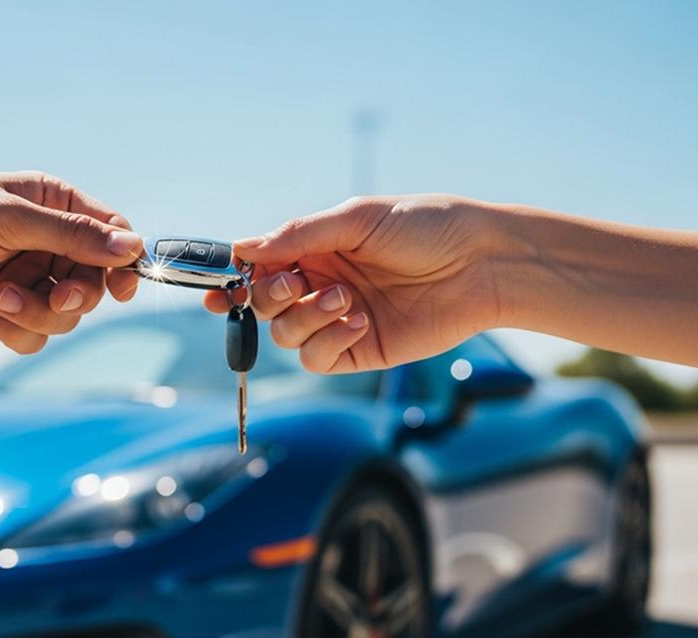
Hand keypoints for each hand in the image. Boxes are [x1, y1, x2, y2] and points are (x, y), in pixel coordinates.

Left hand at [0, 171, 141, 352]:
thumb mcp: (11, 218)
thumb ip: (72, 235)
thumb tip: (132, 247)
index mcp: (52, 206)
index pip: (110, 234)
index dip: (123, 263)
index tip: (122, 287)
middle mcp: (45, 244)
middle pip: (93, 284)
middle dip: (75, 297)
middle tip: (56, 300)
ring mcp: (26, 281)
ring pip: (64, 317)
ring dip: (35, 314)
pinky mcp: (5, 314)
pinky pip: (33, 337)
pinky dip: (13, 330)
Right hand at [205, 195, 501, 372]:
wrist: (482, 263)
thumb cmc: (425, 226)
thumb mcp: (357, 218)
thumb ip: (298, 235)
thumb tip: (242, 248)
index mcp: (314, 249)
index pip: (258, 268)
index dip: (232, 280)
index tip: (215, 289)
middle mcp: (319, 284)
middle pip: (263, 304)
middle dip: (270, 296)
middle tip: (298, 282)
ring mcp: (337, 319)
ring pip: (286, 335)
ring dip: (305, 318)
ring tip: (345, 299)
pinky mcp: (359, 349)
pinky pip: (318, 358)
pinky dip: (328, 340)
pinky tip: (357, 320)